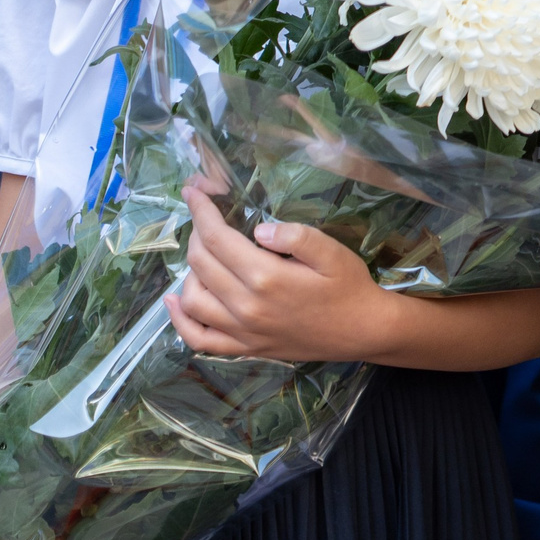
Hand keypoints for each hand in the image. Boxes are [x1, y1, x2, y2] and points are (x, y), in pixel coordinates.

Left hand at [168, 183, 393, 361]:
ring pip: (192, 297)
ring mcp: (242, 331)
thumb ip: (297, 236)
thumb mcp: (333, 253)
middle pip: (200, 262)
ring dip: (190, 270)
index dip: (201, 211)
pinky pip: (198, 338)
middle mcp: (246, 306)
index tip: (192, 191)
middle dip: (196, 232)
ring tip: (206, 254)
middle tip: (207, 217)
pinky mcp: (244, 348)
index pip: (217, 237)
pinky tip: (176, 301)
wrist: (363, 332)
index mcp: (266, 277)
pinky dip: (180, 320)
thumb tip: (259, 229)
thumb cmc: (350, 287)